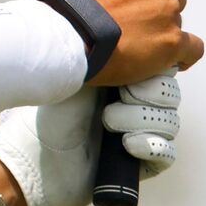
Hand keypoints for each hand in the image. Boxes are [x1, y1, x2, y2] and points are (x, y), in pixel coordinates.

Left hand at [0, 72, 182, 205]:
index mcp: (124, 77)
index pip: (161, 67)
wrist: (35, 155)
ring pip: (170, 123)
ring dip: (140, 119)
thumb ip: (114, 55)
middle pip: (170, 94)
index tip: (131, 66)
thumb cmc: (52, 110)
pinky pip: (167, 154)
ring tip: (108, 121)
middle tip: (119, 94)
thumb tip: (144, 41)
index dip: (155, 66)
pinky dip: (151, 145)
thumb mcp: (82, 72)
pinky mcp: (140, 164)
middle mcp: (135, 105)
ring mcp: (140, 134)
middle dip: (148, 93)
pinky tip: (127, 144)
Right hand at [53, 0, 202, 85]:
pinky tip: (170, 57)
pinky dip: (183, 54)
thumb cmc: (69, 7)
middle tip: (134, 16)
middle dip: (158, 3)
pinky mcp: (172, 42)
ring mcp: (168, 10)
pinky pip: (193, 48)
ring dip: (161, 29)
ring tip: (134, 41)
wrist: (68, 38)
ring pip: (177, 19)